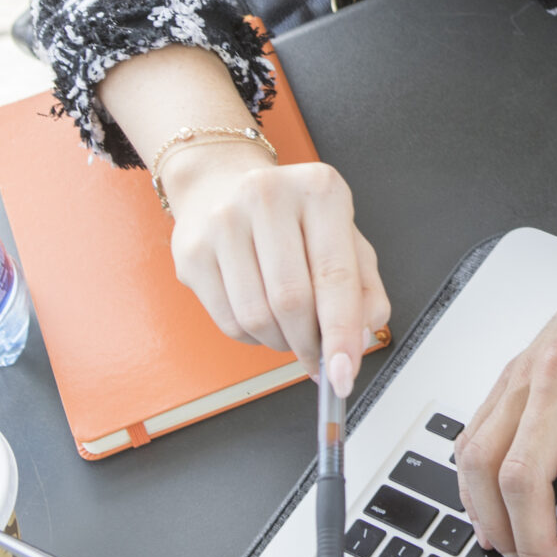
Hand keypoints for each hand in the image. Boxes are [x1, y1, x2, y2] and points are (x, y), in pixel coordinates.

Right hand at [163, 144, 390, 387]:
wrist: (222, 185)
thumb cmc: (292, 219)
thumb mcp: (344, 239)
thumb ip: (365, 288)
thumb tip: (360, 336)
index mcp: (319, 190)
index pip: (335, 275)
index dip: (342, 332)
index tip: (344, 372)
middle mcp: (268, 196)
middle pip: (292, 300)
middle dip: (310, 344)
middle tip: (320, 360)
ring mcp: (224, 221)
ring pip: (257, 317)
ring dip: (281, 343)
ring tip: (292, 334)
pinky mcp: (192, 250)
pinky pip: (228, 321)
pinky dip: (253, 337)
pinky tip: (263, 320)